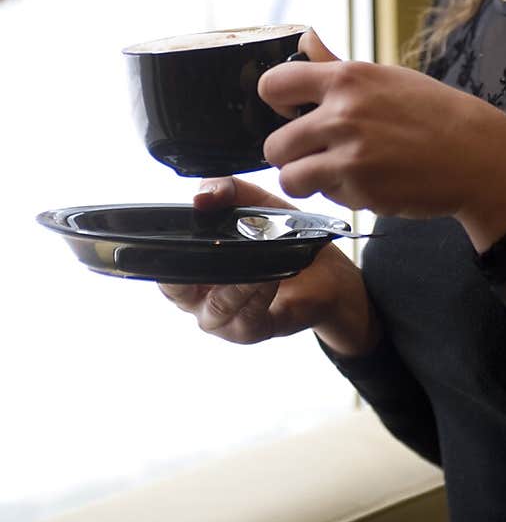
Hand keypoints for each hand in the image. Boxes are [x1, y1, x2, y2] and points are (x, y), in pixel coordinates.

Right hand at [158, 175, 380, 354]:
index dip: (161, 252)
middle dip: (188, 272)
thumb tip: (201, 197)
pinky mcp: (252, 331)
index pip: (162, 267)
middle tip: (207, 248)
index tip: (176, 231)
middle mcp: (202, 298)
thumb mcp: (253, 204)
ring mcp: (226, 320)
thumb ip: (226, 191)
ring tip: (254, 260)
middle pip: (176, 293)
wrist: (327, 271)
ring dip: (234, 283)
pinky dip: (258, 294)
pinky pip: (247, 317)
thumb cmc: (281, 238)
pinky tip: (271, 275)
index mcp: (194, 269)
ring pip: (215, 308)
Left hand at [258, 30, 505, 245]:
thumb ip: (336, 67)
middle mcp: (343, 115)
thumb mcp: (387, 78)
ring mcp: (350, 155)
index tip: (291, 111)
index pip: (273, 84)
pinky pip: (325, 197)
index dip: (276, 101)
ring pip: (290, 178)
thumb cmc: (433, 113)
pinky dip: (340, 195)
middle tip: (316, 152)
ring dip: (307, 179)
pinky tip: (368, 181)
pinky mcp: (361, 190)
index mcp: (348, 79)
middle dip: (291, 153)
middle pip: (274, 144)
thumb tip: (305, 40)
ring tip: (334, 172)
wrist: (476, 154)